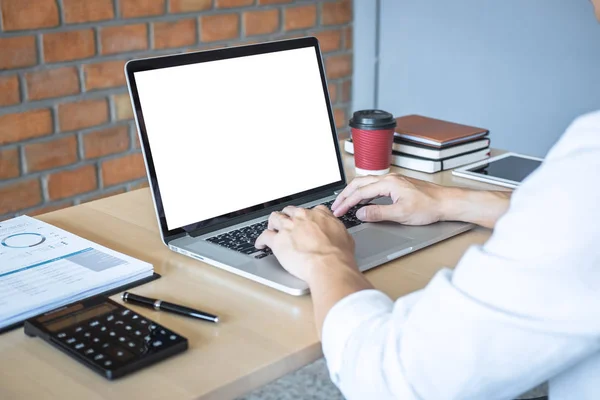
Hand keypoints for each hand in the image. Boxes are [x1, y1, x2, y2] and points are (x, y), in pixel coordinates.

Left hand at [255, 206, 356, 283]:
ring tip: (272, 229)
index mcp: (319, 215)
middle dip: (288, 217)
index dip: (306, 216)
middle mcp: (302, 218)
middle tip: (287, 224)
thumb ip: (336, 230)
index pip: (310, 210)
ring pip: (275, 218)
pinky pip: (264, 236)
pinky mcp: (278, 241)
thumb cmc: (338, 254)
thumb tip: (337, 234)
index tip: (305, 221)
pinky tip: (260, 245)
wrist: (329, 264)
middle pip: (290, 211)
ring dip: (273, 224)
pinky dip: (261, 241)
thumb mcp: (345, 236)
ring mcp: (288, 228)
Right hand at [331, 174, 445, 224]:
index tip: (338, 211)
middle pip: (359, 183)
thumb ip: (378, 213)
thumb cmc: (429, 206)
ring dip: (353, 192)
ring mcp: (393, 180)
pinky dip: (362, 191)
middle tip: (336, 206)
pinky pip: (373, 184)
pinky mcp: (397, 184)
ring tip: (344, 202)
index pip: (360, 192)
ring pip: (365, 182)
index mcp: (388, 183)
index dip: (347, 203)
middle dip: (345, 195)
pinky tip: (362, 199)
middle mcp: (389, 178)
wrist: (446, 202)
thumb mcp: (401, 214)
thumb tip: (361, 214)